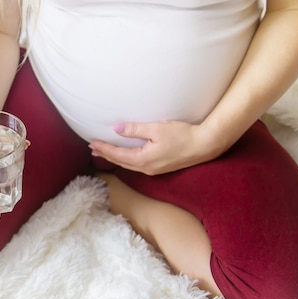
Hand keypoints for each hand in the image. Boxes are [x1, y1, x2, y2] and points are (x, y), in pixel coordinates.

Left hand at [88, 121, 224, 174]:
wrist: (205, 145)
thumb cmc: (182, 135)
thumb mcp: (156, 129)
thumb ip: (134, 129)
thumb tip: (116, 129)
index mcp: (143, 159)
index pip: (117, 155)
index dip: (103, 148)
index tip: (92, 142)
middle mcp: (146, 168)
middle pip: (120, 162)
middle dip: (106, 154)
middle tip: (93, 148)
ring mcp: (153, 170)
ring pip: (128, 165)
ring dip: (115, 158)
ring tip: (104, 152)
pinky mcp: (160, 168)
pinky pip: (137, 165)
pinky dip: (126, 159)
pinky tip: (124, 155)